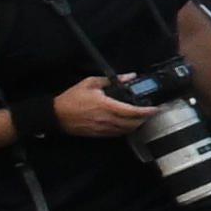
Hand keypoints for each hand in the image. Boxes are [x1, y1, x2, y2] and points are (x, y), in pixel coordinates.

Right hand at [42, 74, 164, 142]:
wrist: (55, 115)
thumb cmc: (72, 97)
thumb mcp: (90, 83)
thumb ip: (112, 80)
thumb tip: (130, 76)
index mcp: (106, 106)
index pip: (132, 111)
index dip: (146, 111)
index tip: (155, 109)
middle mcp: (106, 119)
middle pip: (132, 123)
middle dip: (144, 119)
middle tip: (150, 113)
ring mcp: (102, 129)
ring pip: (125, 131)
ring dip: (135, 126)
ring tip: (141, 119)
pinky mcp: (97, 134)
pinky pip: (116, 134)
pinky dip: (125, 130)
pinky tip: (127, 125)